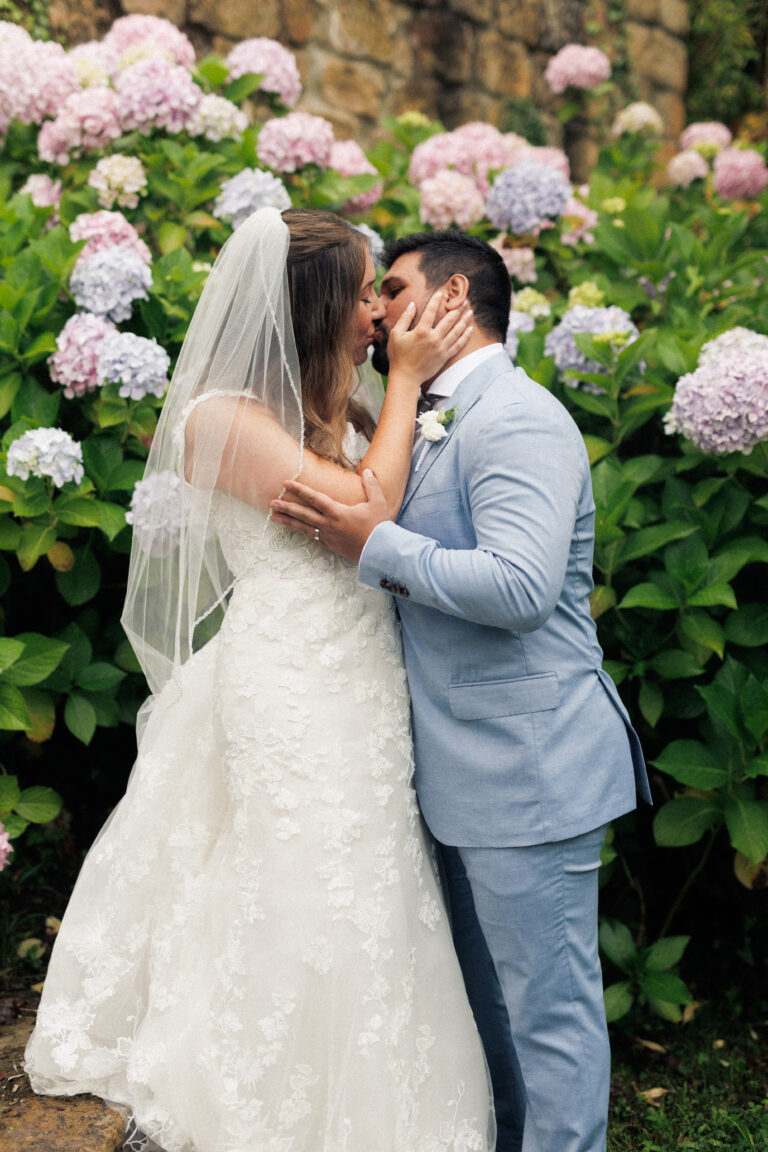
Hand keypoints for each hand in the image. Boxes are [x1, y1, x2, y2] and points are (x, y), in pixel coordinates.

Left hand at [270, 469, 390, 562]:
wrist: (380, 552)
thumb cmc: (379, 528)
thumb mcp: (378, 503)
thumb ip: (372, 486)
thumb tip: (368, 472)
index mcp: (338, 512)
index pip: (314, 498)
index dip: (299, 490)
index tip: (286, 483)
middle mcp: (329, 524)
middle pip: (303, 514)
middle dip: (286, 507)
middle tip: (271, 502)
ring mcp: (328, 537)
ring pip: (304, 527)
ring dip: (288, 521)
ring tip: (274, 517)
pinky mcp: (331, 546)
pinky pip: (313, 537)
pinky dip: (303, 532)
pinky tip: (296, 530)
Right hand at [387, 292, 472, 385]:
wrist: (406, 377)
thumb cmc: (398, 355)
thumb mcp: (396, 334)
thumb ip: (405, 318)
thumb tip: (412, 304)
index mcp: (421, 331)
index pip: (431, 311)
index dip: (436, 301)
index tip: (441, 293)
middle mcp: (433, 338)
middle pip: (448, 320)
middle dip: (456, 309)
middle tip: (464, 300)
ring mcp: (441, 348)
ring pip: (456, 331)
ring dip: (464, 320)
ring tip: (470, 312)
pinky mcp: (445, 356)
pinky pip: (458, 345)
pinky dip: (465, 336)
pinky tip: (470, 329)